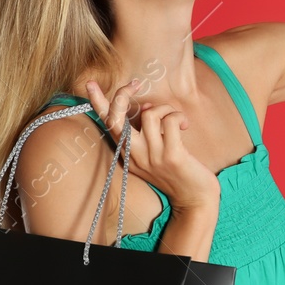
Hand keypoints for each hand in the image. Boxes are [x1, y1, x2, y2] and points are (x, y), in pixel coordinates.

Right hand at [85, 79, 220, 213]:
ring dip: (165, 109)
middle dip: (123, 94)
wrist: (195, 200)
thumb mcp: (156, 152)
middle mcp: (135, 156)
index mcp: (128, 155)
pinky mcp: (172, 156)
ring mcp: (152, 157)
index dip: (97, 102)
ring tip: (176, 119)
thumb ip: (148, 131)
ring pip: (149, 115)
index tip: (90, 83)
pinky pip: (170, 121)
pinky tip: (185, 126)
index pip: (107, 125)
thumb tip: (147, 106)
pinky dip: (178, 116)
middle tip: (136, 83)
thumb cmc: (178, 173)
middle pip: (117, 117)